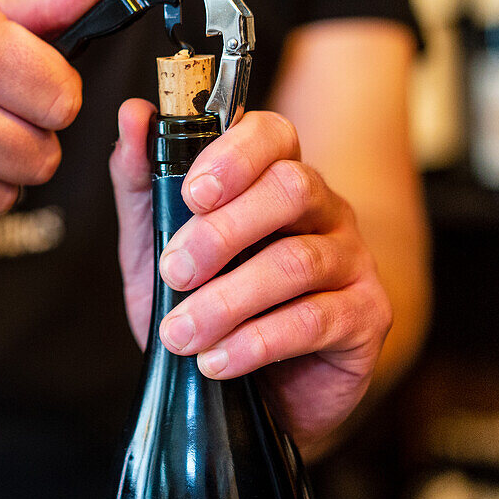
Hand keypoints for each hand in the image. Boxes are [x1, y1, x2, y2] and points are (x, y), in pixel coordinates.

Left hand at [110, 101, 392, 448]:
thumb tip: (132, 114)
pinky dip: (255, 342)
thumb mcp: (156, 242)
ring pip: (297, 260)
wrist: (249, 384)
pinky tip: (217, 360)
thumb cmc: (205, 299)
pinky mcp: (366, 317)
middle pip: (290, 189)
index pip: (271, 134)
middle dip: (222, 232)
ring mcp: (352, 259)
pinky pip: (314, 320)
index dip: (233, 156)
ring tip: (180, 333)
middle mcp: (322, 208)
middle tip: (174, 271)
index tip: (191, 193)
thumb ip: (142, 181)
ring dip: (226, 300)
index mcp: (274, 175)